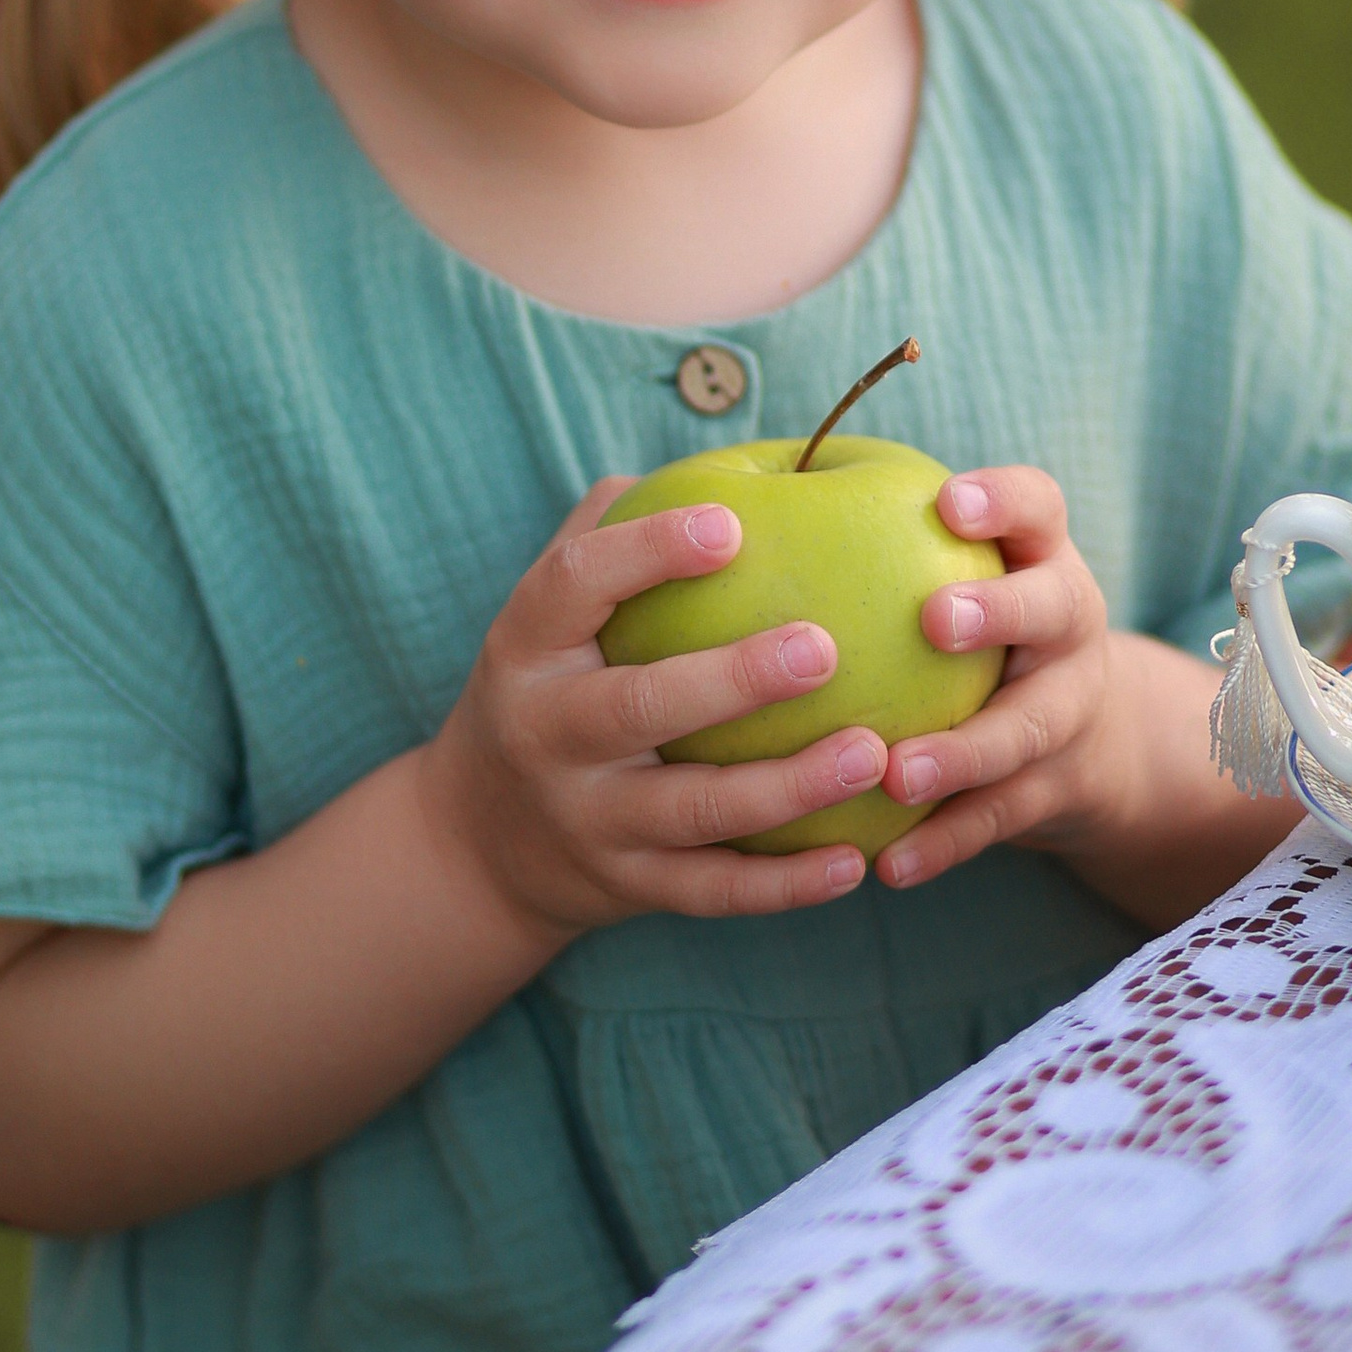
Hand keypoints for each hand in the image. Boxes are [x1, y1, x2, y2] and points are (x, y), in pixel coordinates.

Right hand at [419, 483, 889, 939]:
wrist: (478, 842)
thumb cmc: (553, 681)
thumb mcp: (552, 611)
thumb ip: (620, 528)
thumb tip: (741, 460)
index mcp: (527, 646)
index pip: (573, 585)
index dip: (647, 551)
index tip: (731, 524)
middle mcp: (547, 733)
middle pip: (635, 708)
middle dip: (731, 681)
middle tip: (823, 647)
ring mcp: (587, 819)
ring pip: (691, 811)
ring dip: (787, 788)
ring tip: (873, 751)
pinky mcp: (628, 887)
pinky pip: (714, 891)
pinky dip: (785, 884)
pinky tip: (857, 859)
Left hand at [871, 464, 1133, 891]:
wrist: (1078, 735)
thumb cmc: (963, 626)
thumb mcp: (945, 569)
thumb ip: (858, 532)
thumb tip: (678, 490)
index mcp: (1037, 555)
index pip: (1038, 505)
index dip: (1003, 499)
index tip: (949, 503)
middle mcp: (1066, 626)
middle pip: (1053, 609)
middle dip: (1000, 611)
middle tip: (932, 620)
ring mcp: (1067, 711)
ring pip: (1024, 732)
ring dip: (962, 755)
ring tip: (896, 774)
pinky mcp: (1053, 790)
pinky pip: (996, 820)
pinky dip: (943, 843)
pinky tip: (888, 866)